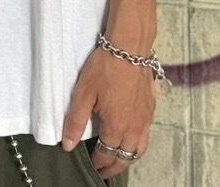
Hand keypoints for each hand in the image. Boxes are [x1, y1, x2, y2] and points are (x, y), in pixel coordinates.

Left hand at [61, 46, 157, 178]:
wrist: (129, 47)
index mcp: (116, 126)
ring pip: (139, 150)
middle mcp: (134, 127)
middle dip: (113, 167)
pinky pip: (147, 135)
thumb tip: (69, 145)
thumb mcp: (83, 92)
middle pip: (125, 158)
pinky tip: (132, 137)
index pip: (106, 154)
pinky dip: (139, 144)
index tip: (91, 165)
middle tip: (103, 171)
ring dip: (128, 158)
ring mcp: (145, 118)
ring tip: (118, 159)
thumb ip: (76, 121)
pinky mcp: (151, 108)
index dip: (97, 163)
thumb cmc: (106, 66)